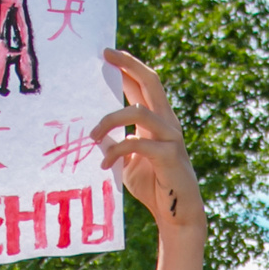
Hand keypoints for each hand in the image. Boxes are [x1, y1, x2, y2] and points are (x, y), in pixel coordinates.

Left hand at [94, 50, 204, 235]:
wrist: (177, 216)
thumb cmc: (153, 188)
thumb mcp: (128, 163)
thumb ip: (117, 145)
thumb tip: (98, 136)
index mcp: (158, 120)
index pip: (143, 84)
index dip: (127, 66)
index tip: (105, 53)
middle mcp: (167, 123)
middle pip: (151, 81)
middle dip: (128, 65)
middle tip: (104, 54)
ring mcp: (171, 137)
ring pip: (138, 111)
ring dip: (109, 120)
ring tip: (92, 136)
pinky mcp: (169, 155)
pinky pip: (137, 143)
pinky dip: (115, 151)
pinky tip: (104, 165)